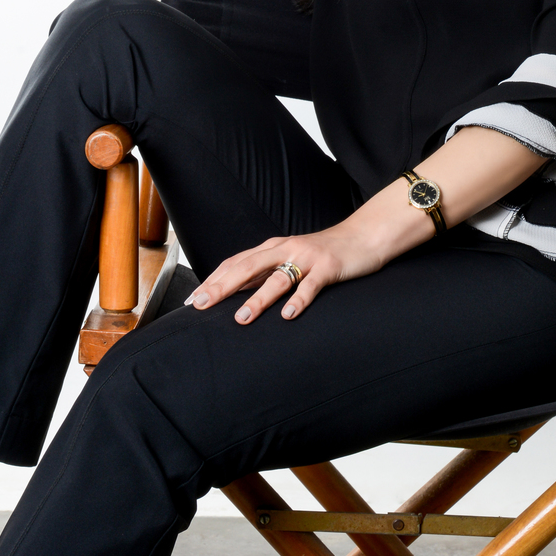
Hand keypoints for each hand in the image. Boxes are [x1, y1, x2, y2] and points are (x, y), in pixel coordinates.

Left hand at [184, 219, 386, 324]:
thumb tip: (234, 290)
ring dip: (258, 299)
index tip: (192, 300)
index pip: (235, 263)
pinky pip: (312, 286)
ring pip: (277, 278)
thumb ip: (264, 272)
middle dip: (223, 287)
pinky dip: (299, 300)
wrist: (363, 237)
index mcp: (272, 248)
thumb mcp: (289, 258)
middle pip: (247, 267)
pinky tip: (288, 315)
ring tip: (242, 318)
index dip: (213, 280)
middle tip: (202, 305)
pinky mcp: (329, 267)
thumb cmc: (324, 252)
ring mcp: (307, 258)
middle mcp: (285, 249)